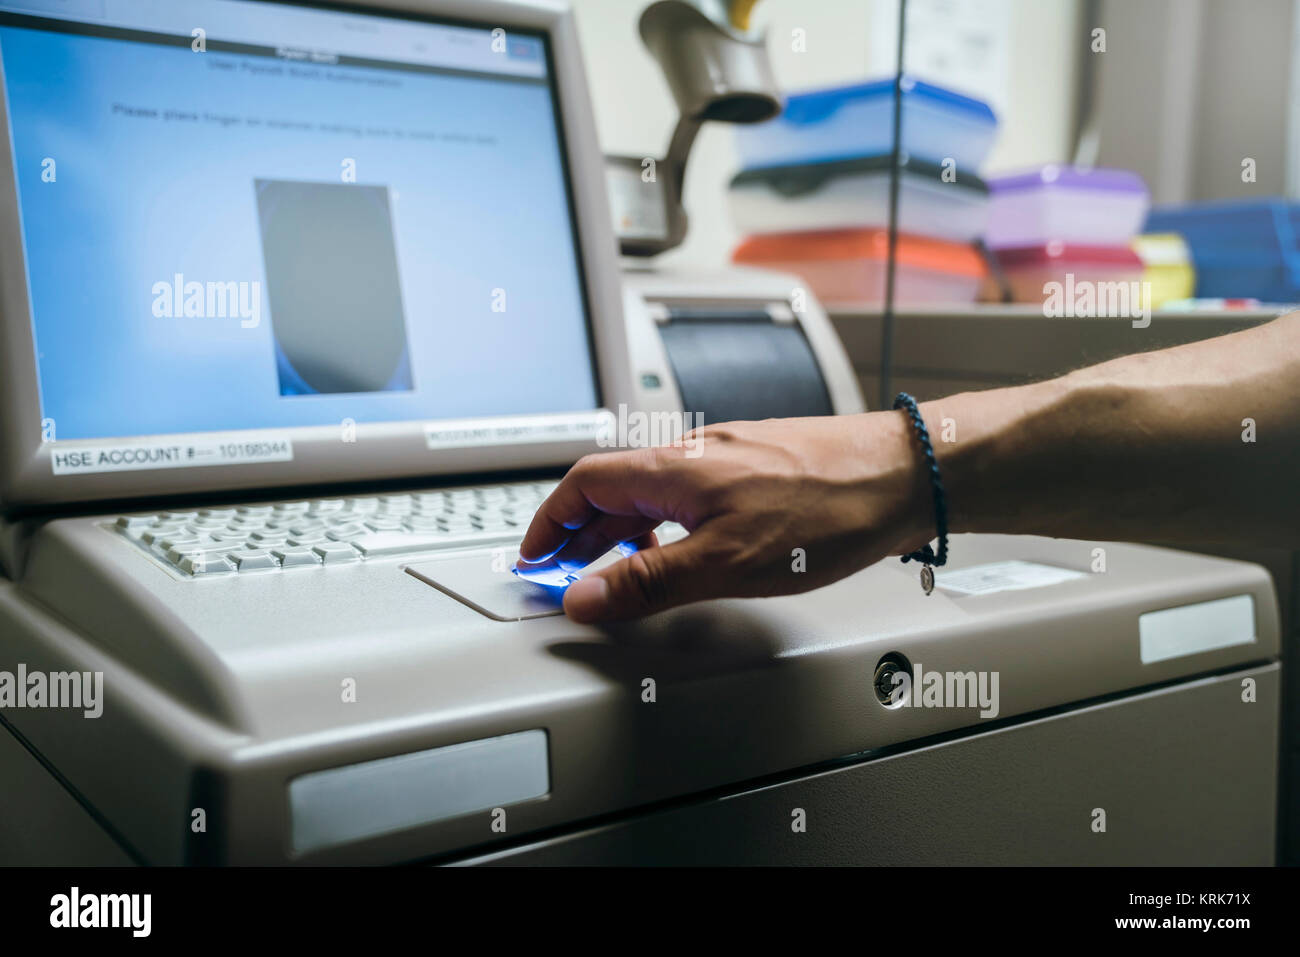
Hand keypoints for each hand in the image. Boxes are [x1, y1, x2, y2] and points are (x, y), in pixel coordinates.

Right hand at [516, 413, 934, 622]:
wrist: (908, 473)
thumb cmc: (830, 506)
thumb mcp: (726, 561)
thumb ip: (650, 582)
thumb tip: (586, 597)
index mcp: (674, 468)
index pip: (583, 484)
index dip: (549, 521)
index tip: (535, 557)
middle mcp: (696, 454)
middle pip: (613, 487)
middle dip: (579, 531)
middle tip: (564, 571)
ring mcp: (729, 458)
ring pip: (652, 491)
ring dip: (620, 530)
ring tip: (615, 571)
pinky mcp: (758, 468)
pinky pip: (688, 494)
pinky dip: (664, 525)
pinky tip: (684, 550)